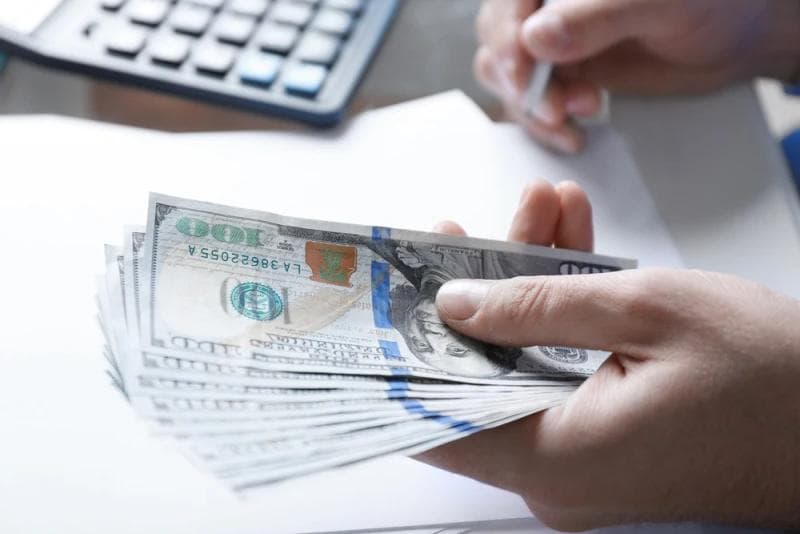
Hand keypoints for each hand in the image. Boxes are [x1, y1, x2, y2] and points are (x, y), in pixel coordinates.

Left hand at [420, 181, 799, 529]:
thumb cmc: (771, 377)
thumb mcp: (645, 311)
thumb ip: (537, 303)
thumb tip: (457, 302)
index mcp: (553, 457)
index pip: (431, 419)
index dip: (398, 355)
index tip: (382, 300)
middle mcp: (555, 476)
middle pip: (475, 379)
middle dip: (473, 292)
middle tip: (468, 230)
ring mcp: (580, 465)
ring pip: (519, 367)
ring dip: (524, 290)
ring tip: (541, 212)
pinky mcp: (604, 445)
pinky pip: (558, 376)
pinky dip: (558, 318)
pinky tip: (570, 250)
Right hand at [475, 0, 799, 153]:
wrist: (733, 38)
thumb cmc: (710, 3)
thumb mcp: (660, 4)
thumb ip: (597, 17)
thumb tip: (536, 38)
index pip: (509, 6)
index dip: (508, 42)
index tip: (525, 78)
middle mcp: (546, 5)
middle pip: (499, 42)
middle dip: (522, 83)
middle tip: (560, 110)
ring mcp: (550, 40)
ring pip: (506, 76)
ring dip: (533, 107)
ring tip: (578, 117)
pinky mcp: (559, 73)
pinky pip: (528, 103)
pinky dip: (543, 124)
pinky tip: (573, 133)